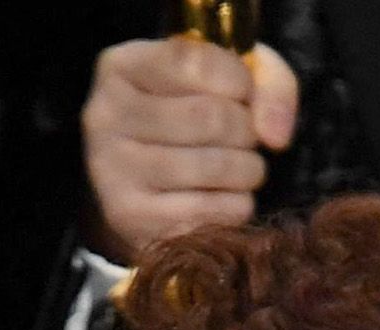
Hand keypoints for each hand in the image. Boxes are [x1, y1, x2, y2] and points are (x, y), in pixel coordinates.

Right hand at [81, 35, 296, 260]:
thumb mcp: (226, 79)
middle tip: (245, 140)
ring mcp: (112, 170)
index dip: (239, 81)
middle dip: (247, 131)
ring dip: (249, 170)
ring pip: (215, 166)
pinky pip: (212, 211)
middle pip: (210, 117)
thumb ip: (267, 83)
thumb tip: (275, 134)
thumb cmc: (190, 118)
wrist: (145, 191)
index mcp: (121, 67)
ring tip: (241, 168)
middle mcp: (104, 114)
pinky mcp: (130, 218)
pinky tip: (224, 198)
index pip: (194, 61)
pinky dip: (236, 206)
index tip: (244, 96)